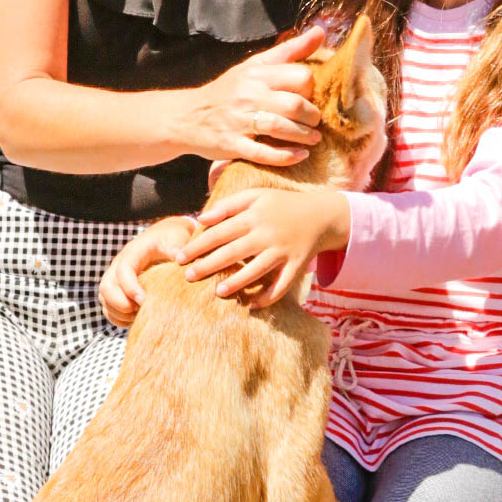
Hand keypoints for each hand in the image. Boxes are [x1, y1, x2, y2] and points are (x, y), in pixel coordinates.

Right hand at [99, 216, 196, 325]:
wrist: (168, 236)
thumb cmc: (173, 238)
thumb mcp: (178, 239)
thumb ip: (179, 250)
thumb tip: (183, 264)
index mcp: (133, 252)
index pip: (123, 270)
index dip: (130, 288)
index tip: (144, 300)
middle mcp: (120, 264)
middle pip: (106, 287)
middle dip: (120, 304)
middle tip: (140, 311)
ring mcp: (117, 278)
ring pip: (105, 300)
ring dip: (120, 313)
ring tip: (142, 317)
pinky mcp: (118, 290)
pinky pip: (109, 308)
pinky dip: (120, 318)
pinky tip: (138, 319)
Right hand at [177, 27, 326, 166]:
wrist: (187, 115)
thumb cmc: (228, 90)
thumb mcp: (255, 65)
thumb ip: (289, 50)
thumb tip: (321, 31)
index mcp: (256, 74)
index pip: (300, 77)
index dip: (311, 89)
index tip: (309, 97)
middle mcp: (248, 95)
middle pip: (294, 104)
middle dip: (312, 116)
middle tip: (315, 122)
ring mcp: (240, 121)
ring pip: (281, 128)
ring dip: (303, 136)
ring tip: (313, 138)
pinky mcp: (233, 145)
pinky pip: (263, 153)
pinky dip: (285, 156)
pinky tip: (300, 155)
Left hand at [179, 187, 350, 307]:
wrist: (322, 214)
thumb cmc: (282, 204)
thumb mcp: (256, 195)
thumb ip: (228, 204)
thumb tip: (201, 219)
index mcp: (254, 216)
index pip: (219, 232)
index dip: (198, 245)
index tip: (179, 257)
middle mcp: (267, 234)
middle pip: (233, 252)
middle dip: (208, 265)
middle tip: (188, 277)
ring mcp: (283, 251)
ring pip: (257, 270)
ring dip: (237, 282)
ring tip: (217, 292)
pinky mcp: (297, 265)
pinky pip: (282, 285)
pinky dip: (268, 297)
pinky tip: (252, 306)